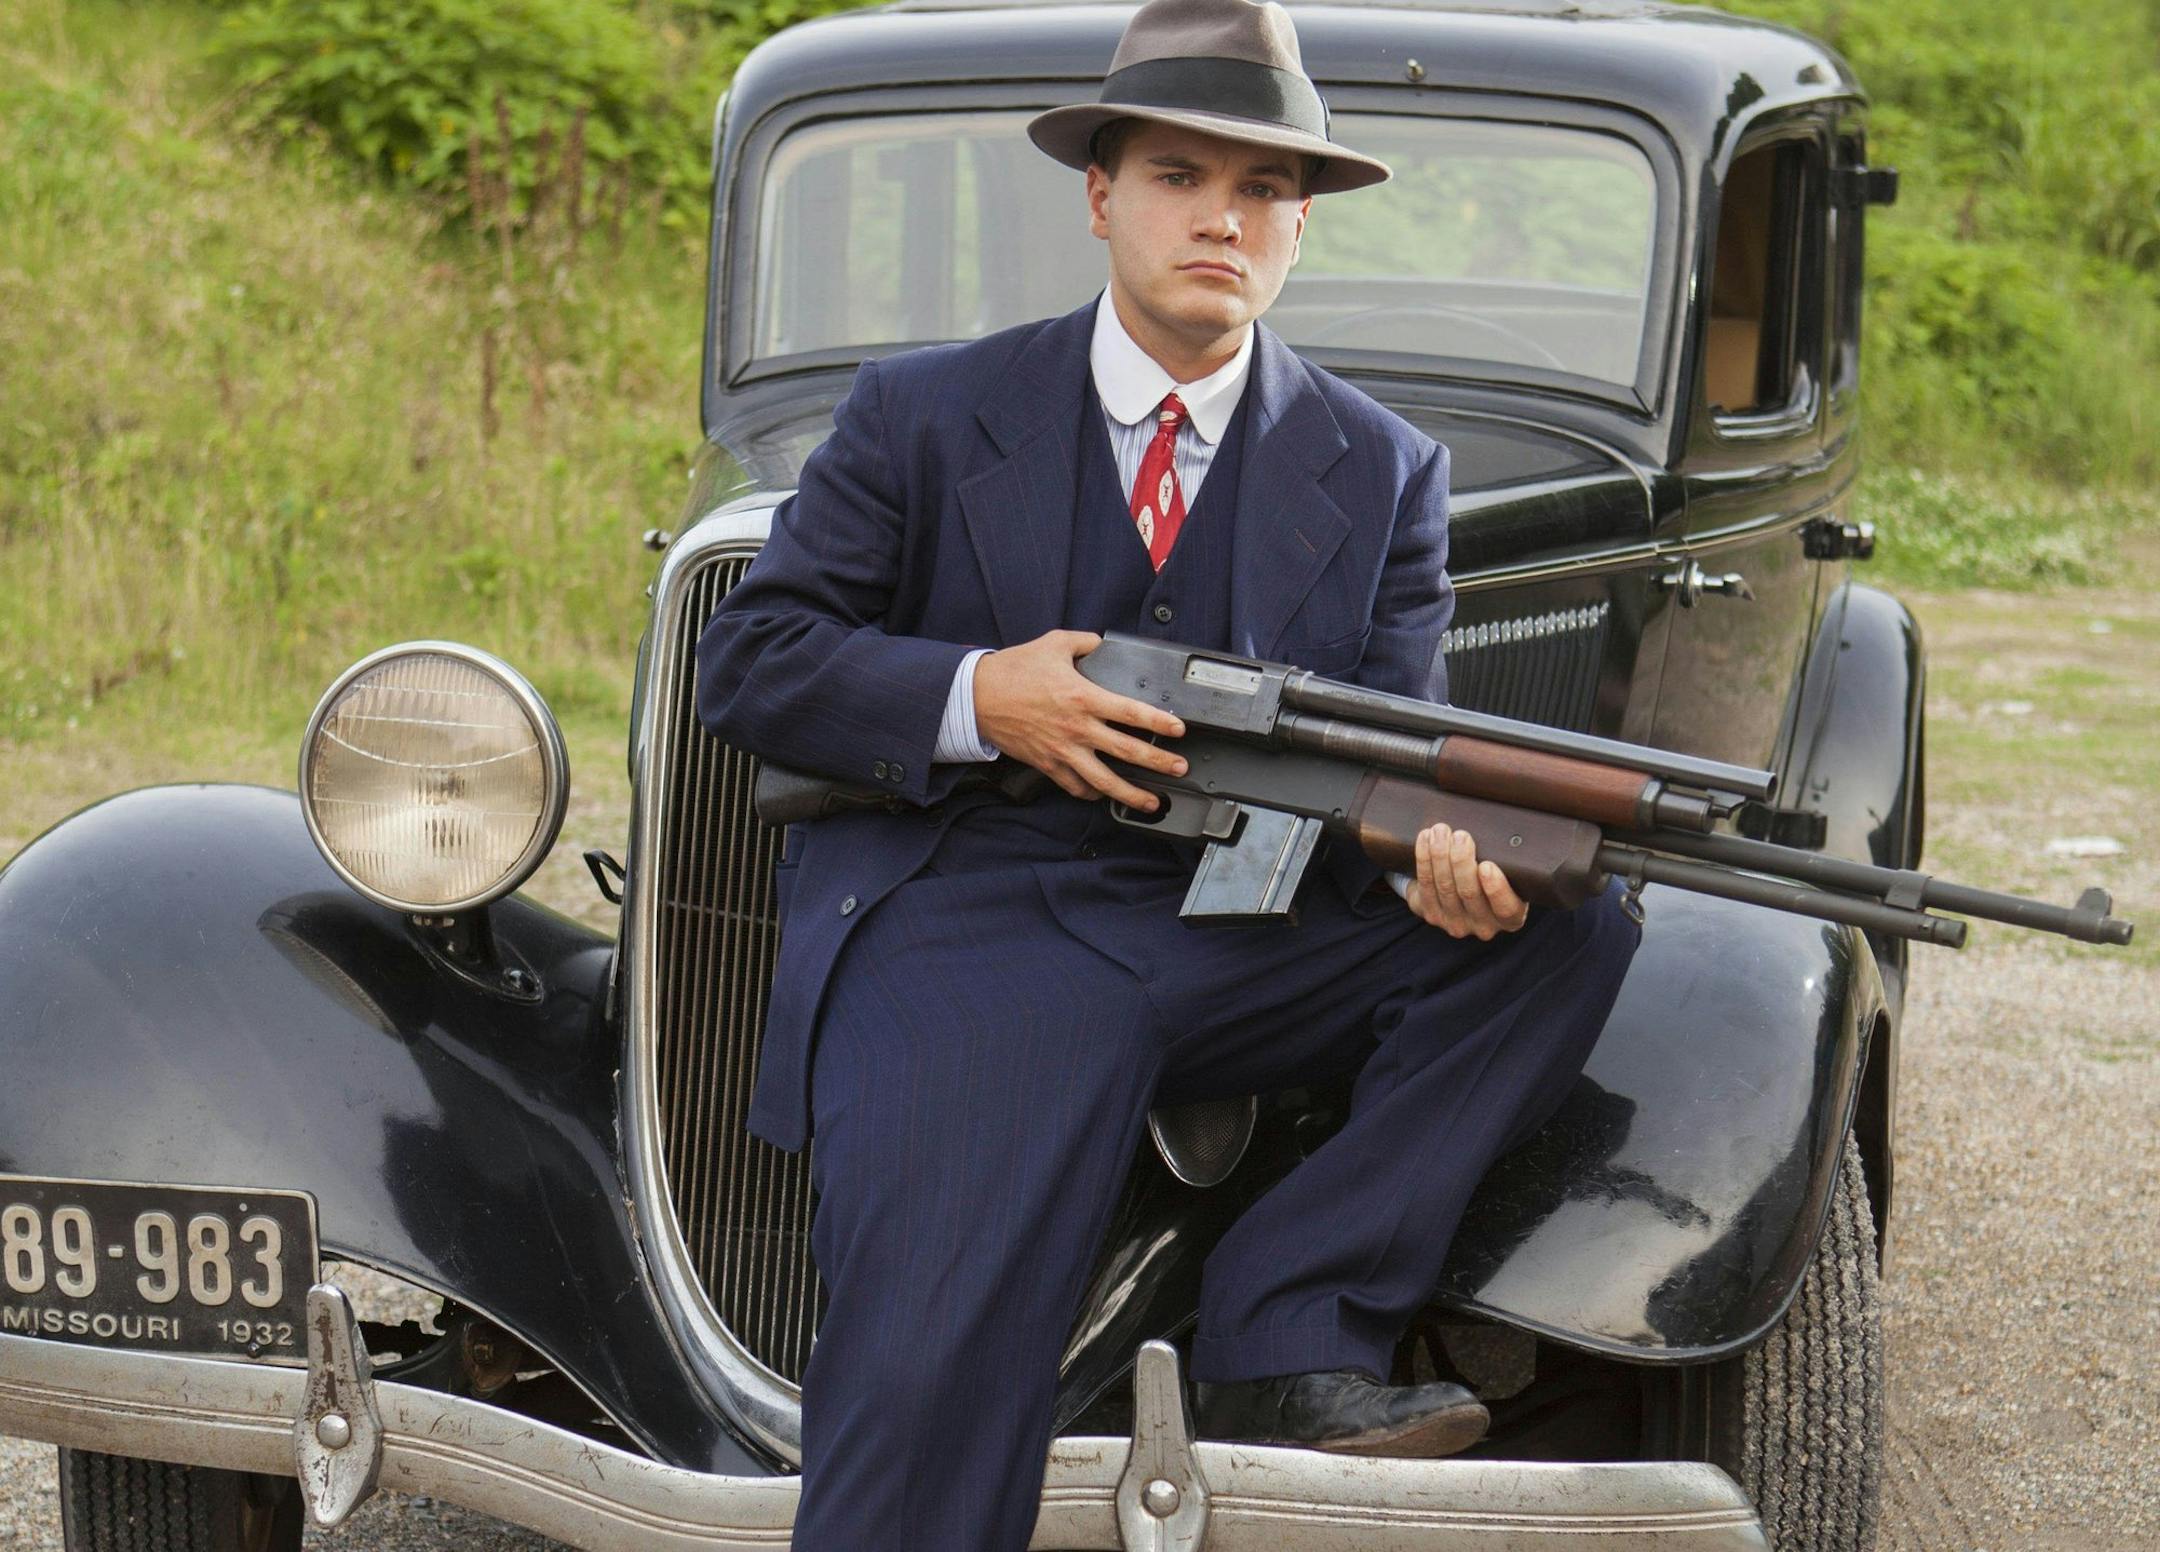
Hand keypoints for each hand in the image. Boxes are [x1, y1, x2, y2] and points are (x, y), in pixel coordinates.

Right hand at [973, 631, 1187, 808]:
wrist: (977, 695)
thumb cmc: (1013, 670)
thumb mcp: (1054, 643)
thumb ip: (1085, 643)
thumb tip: (1103, 644)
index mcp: (1083, 697)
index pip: (1131, 713)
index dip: (1159, 723)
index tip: (1178, 730)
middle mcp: (1077, 728)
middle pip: (1127, 752)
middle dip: (1158, 763)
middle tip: (1179, 769)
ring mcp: (1063, 750)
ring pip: (1104, 780)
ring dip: (1132, 793)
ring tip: (1152, 801)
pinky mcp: (1047, 764)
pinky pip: (1075, 786)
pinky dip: (1091, 793)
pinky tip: (1103, 794)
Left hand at [1405, 822, 1529, 938]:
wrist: (1464, 893)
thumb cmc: (1494, 876)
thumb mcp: (1511, 875)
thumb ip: (1509, 862)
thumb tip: (1499, 825)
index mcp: (1510, 918)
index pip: (1506, 909)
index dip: (1496, 889)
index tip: (1487, 865)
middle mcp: (1483, 926)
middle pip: (1469, 893)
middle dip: (1461, 860)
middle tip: (1460, 835)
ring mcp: (1455, 923)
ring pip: (1444, 887)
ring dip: (1439, 855)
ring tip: (1440, 831)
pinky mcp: (1432, 914)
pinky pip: (1425, 885)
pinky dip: (1424, 859)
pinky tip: (1425, 839)